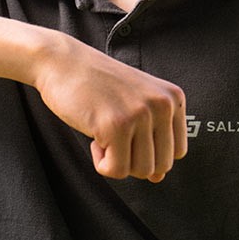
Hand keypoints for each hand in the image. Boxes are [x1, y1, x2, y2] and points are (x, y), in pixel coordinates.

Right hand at [32, 37, 186, 181]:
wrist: (61, 62)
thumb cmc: (96, 85)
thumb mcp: (135, 103)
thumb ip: (153, 138)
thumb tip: (158, 178)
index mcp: (173, 98)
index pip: (177, 152)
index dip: (149, 151)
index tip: (129, 130)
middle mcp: (163, 104)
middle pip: (161, 165)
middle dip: (133, 158)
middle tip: (113, 132)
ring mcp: (140, 114)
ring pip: (141, 171)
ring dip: (117, 160)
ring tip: (103, 131)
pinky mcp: (116, 126)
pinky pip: (116, 170)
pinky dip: (101, 162)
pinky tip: (94, 135)